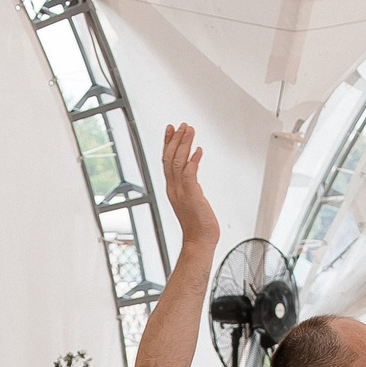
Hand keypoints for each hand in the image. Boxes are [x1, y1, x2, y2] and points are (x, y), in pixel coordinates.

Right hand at [160, 124, 217, 248]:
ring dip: (184, 145)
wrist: (199, 241)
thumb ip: (190, 186)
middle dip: (175, 140)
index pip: (166, 162)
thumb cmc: (198, 224)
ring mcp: (181, 192)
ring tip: (190, 130)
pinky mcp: (191, 196)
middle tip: (181, 125)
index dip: (168, 144)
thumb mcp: (192, 200)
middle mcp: (174, 189)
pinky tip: (199, 151)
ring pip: (178, 163)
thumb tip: (192, 172)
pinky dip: (193, 160)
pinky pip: (190, 174)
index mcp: (172, 189)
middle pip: (169, 159)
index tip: (171, 129)